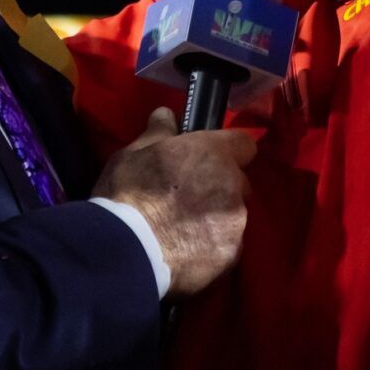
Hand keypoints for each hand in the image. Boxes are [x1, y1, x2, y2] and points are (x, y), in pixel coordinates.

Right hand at [95, 108, 255, 298]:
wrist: (126, 251)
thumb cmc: (127, 194)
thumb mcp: (132, 154)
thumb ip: (158, 132)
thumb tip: (167, 114)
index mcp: (213, 154)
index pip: (244, 144)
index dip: (229, 151)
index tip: (210, 160)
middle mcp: (233, 186)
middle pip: (239, 183)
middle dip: (221, 189)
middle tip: (189, 200)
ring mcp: (235, 224)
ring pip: (233, 217)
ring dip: (216, 220)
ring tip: (184, 233)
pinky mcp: (231, 256)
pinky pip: (228, 248)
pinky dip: (212, 249)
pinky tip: (186, 253)